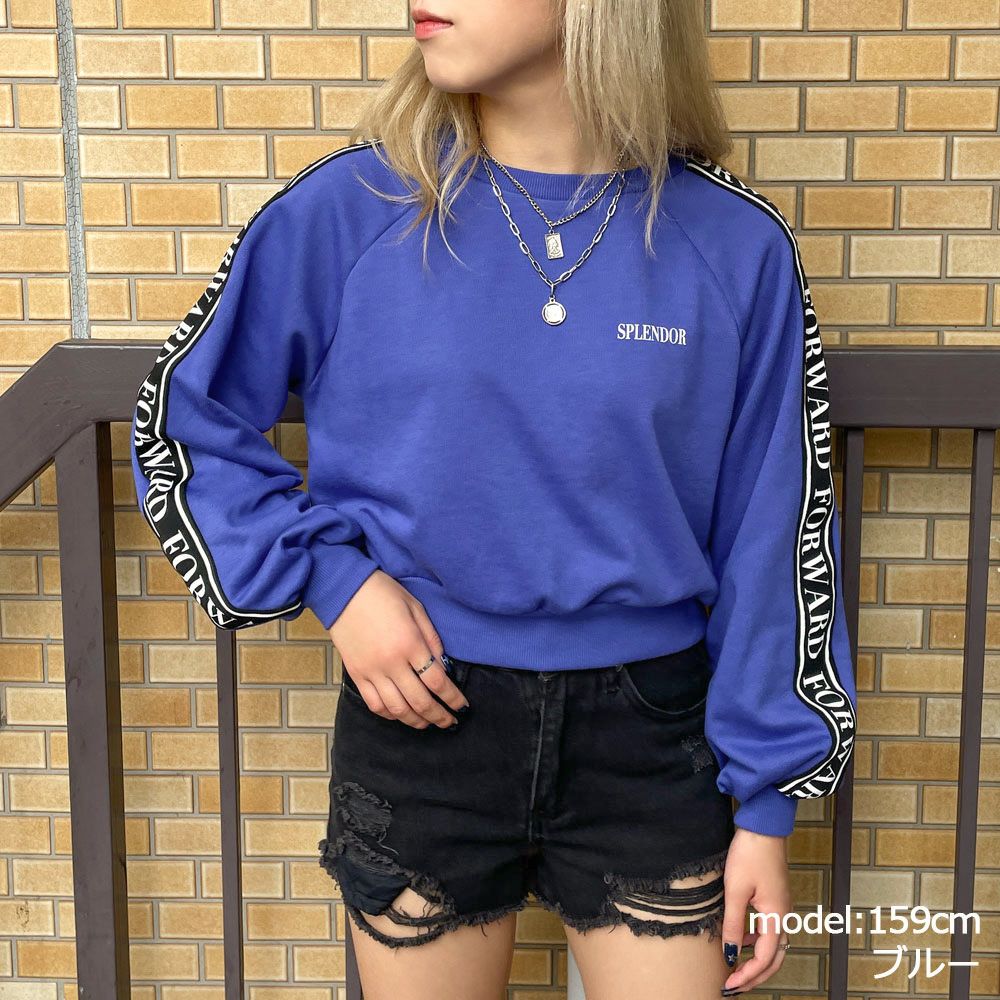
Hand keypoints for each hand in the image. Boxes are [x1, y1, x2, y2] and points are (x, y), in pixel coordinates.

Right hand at [328, 570, 468, 728]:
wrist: (344, 590)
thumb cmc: (383, 593)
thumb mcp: (416, 608)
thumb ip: (432, 638)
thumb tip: (443, 665)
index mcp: (410, 643)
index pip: (437, 682)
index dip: (453, 699)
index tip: (463, 707)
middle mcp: (391, 662)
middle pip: (420, 701)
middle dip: (439, 716)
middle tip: (451, 722)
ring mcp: (371, 671)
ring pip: (397, 709)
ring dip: (416, 721)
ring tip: (429, 723)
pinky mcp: (356, 674)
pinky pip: (374, 704)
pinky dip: (389, 714)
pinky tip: (401, 715)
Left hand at [719, 826, 792, 994]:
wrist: (763, 826)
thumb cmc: (750, 854)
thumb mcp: (736, 890)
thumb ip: (734, 924)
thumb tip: (731, 954)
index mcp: (777, 916)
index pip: (765, 958)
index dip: (747, 974)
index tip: (729, 984)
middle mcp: (784, 915)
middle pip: (775, 958)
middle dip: (756, 975)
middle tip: (735, 985)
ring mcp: (782, 906)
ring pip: (774, 945)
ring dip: (757, 960)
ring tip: (736, 968)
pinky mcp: (775, 898)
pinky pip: (770, 929)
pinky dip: (757, 942)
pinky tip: (742, 939)